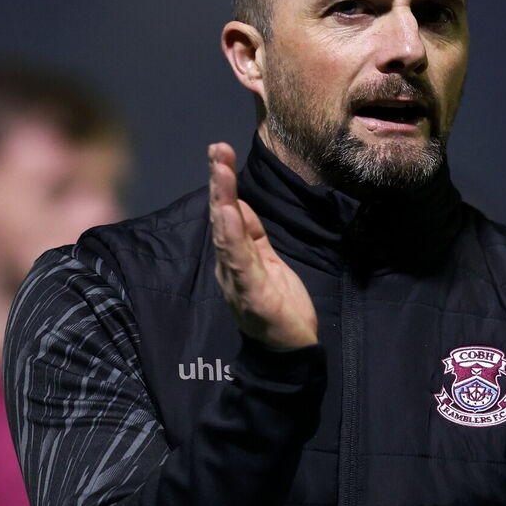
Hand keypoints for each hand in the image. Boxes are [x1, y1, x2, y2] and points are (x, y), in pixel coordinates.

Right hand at [208, 143, 317, 349]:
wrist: (290, 355)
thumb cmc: (280, 310)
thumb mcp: (269, 265)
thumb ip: (253, 237)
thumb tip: (238, 205)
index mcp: (237, 260)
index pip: (228, 216)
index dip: (224, 185)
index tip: (220, 153)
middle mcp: (231, 268)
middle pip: (221, 219)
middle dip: (219, 183)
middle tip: (216, 150)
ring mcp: (238, 281)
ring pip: (226, 235)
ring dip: (222, 201)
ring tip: (220, 171)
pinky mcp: (252, 295)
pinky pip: (240, 262)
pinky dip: (233, 237)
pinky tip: (229, 214)